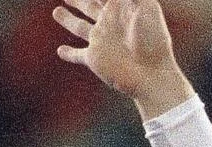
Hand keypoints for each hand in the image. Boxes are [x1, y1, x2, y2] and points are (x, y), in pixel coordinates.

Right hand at [53, 0, 192, 119]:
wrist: (152, 74)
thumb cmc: (154, 40)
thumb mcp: (147, 6)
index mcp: (122, 10)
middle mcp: (110, 24)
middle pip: (90, 8)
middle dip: (80, 1)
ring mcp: (101, 41)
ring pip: (80, 27)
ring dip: (68, 20)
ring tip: (57, 11)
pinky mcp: (94, 58)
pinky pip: (77, 55)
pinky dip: (69, 53)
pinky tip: (60, 51)